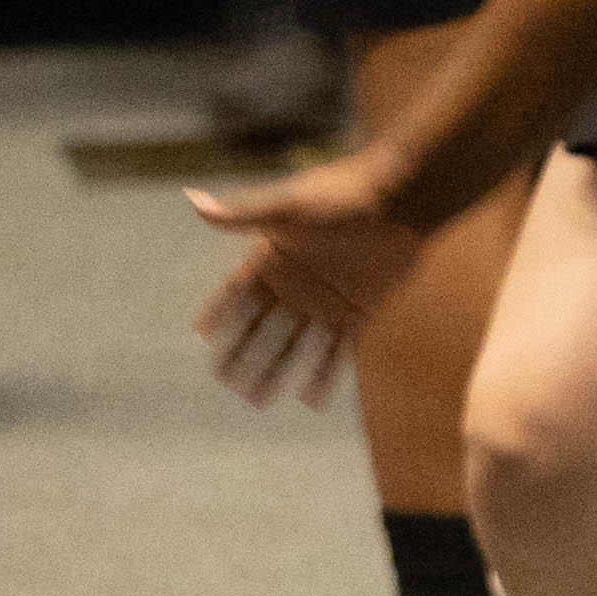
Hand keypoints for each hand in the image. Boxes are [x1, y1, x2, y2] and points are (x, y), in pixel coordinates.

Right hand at [188, 149, 429, 408]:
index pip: (239, 291)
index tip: (203, 334)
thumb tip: (192, 199)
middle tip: (225, 381)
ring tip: (257, 400)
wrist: (404, 197)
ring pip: (295, 344)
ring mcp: (326, 300)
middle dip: (244, 352)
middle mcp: (298, 282)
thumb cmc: (343, 194)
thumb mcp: (289, 207)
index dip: (222, 311)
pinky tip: (310, 401)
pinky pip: (337, 351)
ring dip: (277, 371)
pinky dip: (324, 374)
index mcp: (276, 256)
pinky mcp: (357, 312)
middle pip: (263, 325)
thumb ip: (243, 213)